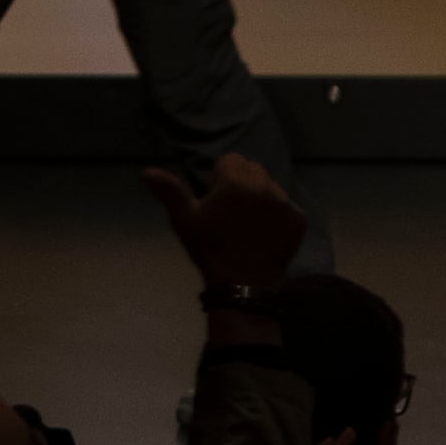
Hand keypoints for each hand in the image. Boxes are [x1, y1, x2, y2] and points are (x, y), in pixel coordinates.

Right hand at [146, 152, 307, 293]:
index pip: (230, 159)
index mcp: (236, 182)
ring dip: (261, 195)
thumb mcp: (185, 221)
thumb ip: (170, 192)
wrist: (241, 285)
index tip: (215, 196)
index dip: (220, 176)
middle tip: (230, 209)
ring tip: (247, 221)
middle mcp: (265, 186)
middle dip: (241, 181)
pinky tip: (265, 232)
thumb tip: (146, 171)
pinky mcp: (299, 218)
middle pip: (253, 168)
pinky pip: (287, 205)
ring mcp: (285, 202)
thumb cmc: (209, 250)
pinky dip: (277, 214)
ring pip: (271, 185)